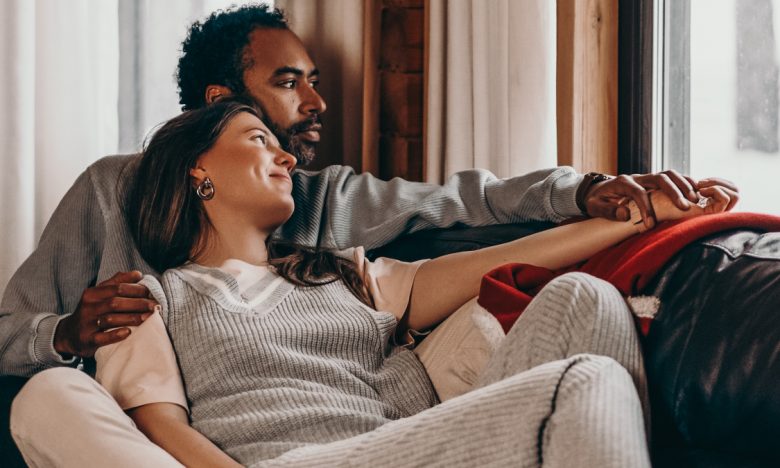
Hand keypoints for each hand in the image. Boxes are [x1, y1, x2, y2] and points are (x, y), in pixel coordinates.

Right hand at [53, 271, 157, 357]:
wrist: (68, 334)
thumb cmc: (91, 311)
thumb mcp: (100, 294)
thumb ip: (117, 282)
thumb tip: (138, 274)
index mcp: (93, 293)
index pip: (118, 288)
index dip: (137, 290)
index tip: (152, 293)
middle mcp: (88, 307)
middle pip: (116, 302)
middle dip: (139, 303)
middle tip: (156, 306)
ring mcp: (86, 324)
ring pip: (111, 319)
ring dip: (132, 318)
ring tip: (148, 318)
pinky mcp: (86, 339)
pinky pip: (101, 338)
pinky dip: (115, 335)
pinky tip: (128, 332)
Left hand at [584, 170, 738, 228]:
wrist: (597, 189)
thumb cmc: (596, 200)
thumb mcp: (594, 206)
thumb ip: (608, 211)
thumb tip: (625, 214)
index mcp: (622, 182)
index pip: (638, 192)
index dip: (646, 207)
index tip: (651, 224)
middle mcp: (636, 177)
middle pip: (659, 178)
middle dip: (673, 192)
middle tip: (684, 207)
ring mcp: (646, 177)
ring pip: (669, 175)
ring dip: (683, 185)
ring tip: (695, 200)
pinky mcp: (653, 181)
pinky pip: (672, 177)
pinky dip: (684, 182)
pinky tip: (696, 192)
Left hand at [652, 181, 737, 221]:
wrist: (655, 211)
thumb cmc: (666, 200)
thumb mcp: (686, 191)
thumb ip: (698, 188)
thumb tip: (705, 182)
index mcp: (713, 205)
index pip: (732, 190)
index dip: (719, 182)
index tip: (700, 182)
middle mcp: (717, 211)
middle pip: (737, 192)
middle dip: (720, 182)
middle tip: (700, 184)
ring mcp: (716, 214)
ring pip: (736, 195)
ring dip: (718, 186)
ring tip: (700, 189)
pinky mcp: (713, 216)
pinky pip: (726, 199)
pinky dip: (715, 190)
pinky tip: (700, 192)